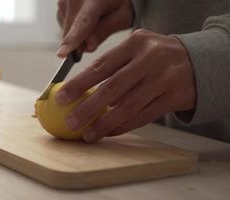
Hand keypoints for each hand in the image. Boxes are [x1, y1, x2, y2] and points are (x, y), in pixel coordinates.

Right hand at [56, 0, 132, 56]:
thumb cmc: (119, 4)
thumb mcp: (121, 18)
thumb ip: (105, 31)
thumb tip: (88, 47)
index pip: (82, 23)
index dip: (73, 39)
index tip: (62, 54)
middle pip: (71, 31)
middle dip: (81, 42)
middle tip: (95, 39)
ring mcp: (66, 0)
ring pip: (67, 31)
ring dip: (78, 35)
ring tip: (93, 22)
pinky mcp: (60, 5)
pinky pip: (64, 27)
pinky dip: (73, 29)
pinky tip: (84, 21)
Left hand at [56, 29, 195, 142]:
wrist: (197, 61)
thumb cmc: (155, 56)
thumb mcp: (136, 49)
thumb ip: (112, 65)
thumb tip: (78, 90)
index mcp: (135, 43)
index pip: (100, 66)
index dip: (78, 84)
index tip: (61, 98)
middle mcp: (150, 60)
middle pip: (112, 88)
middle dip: (87, 108)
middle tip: (70, 122)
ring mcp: (163, 79)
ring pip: (127, 107)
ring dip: (104, 123)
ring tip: (88, 134)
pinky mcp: (173, 98)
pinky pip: (143, 116)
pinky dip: (123, 126)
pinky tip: (109, 132)